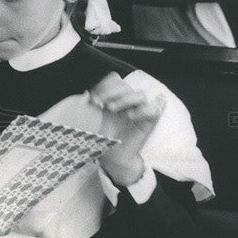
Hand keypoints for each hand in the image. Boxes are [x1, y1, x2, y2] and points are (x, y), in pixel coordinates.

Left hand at [89, 72, 165, 186]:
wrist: (112, 157)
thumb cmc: (103, 138)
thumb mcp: (92, 120)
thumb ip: (88, 107)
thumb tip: (85, 93)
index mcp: (115, 97)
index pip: (115, 80)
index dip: (104, 85)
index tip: (92, 99)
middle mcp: (128, 102)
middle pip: (125, 85)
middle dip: (110, 91)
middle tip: (98, 103)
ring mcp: (140, 111)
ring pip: (140, 94)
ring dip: (124, 99)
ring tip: (111, 108)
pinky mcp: (149, 122)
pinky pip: (153, 110)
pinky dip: (143, 110)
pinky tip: (129, 116)